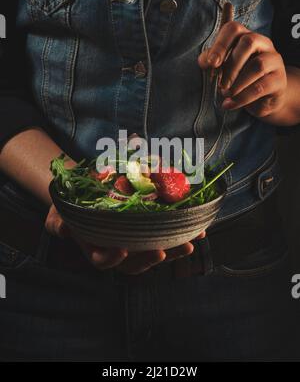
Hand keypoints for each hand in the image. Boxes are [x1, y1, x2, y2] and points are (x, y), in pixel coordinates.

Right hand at [45, 205, 205, 274]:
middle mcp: (118, 250)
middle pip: (135, 262)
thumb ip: (60, 225)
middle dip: (150, 258)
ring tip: (189, 243)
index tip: (120, 250)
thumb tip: (65, 231)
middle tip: (161, 251)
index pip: (102, 260)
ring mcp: (136, 243)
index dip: (111, 258)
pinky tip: (197, 229)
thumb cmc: (72, 208)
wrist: (87, 195)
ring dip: (173, 250)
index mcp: (96, 248)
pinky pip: (166, 237)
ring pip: (155, 252)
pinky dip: (181, 234)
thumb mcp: (60, 214)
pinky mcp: (150, 232)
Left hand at [198, 21, 286, 118]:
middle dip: (230, 64)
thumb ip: (213, 62)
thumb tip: (204, 61)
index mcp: (246, 37)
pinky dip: (242, 98)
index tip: (210, 63)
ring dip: (237, 83)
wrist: (263, 100)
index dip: (220, 44)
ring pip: (257, 65)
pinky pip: (261, 87)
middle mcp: (263, 44)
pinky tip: (230, 104)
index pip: (233, 29)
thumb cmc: (240, 80)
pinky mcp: (279, 81)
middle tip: (220, 83)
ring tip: (226, 94)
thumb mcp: (224, 69)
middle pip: (248, 42)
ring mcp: (274, 61)